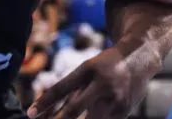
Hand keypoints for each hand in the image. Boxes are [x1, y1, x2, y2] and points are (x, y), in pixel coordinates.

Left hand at [28, 46, 156, 118]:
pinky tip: (90, 116)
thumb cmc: (105, 65)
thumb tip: (40, 113)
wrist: (140, 59)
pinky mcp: (124, 113)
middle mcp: (103, 85)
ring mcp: (116, 100)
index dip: (45, 102)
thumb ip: (66, 90)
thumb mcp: (86, 70)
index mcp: (90, 70)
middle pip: (75, 110)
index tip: (30, 115)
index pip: (62, 88)